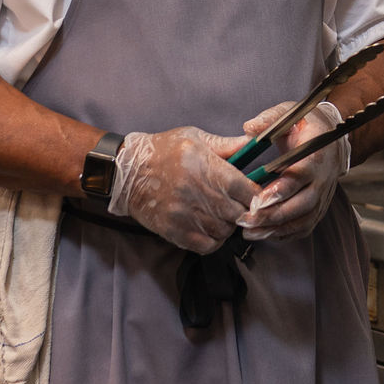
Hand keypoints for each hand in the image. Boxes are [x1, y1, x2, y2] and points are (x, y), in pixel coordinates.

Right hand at [109, 126, 256, 253]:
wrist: (127, 172)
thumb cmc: (163, 151)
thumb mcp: (194, 138)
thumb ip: (226, 145)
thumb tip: (253, 143)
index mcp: (205, 166)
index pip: (246, 190)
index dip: (256, 195)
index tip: (255, 195)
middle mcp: (197, 192)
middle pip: (238, 213)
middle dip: (243, 210)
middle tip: (238, 205)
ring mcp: (185, 215)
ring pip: (225, 231)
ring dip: (228, 225)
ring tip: (221, 215)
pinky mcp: (175, 231)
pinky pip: (207, 246)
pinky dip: (214, 240)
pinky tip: (210, 229)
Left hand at [237, 100, 348, 241]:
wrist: (331, 138)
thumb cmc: (306, 125)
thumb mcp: (288, 114)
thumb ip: (269, 119)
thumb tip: (249, 128)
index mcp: (316, 155)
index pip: (300, 176)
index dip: (280, 190)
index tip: (258, 200)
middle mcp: (322, 179)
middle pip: (302, 204)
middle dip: (274, 216)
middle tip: (247, 221)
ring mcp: (323, 195)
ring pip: (304, 220)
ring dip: (277, 229)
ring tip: (250, 232)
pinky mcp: (319, 206)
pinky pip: (305, 226)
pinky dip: (286, 233)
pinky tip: (265, 233)